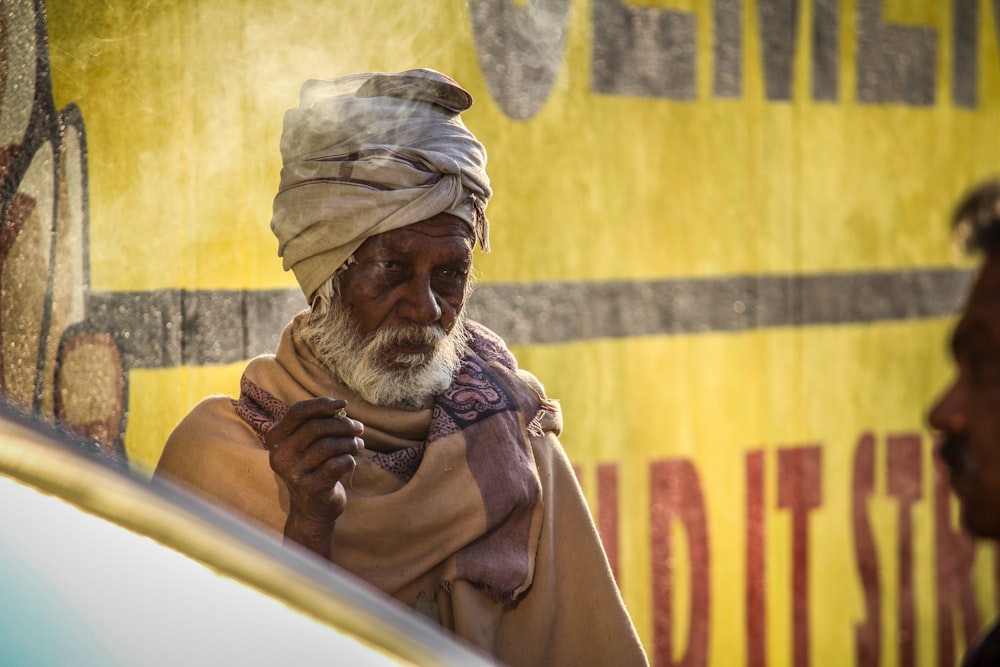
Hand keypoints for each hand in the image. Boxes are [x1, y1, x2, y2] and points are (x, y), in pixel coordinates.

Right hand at [264, 397, 363, 554]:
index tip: (343, 404)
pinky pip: (336, 465)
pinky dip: (349, 460)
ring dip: (350, 442)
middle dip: (343, 425)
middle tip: (359, 429)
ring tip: (358, 445)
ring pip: (328, 445)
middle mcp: (280, 455)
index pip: (297, 411)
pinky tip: (351, 462)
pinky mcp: (310, 488)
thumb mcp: (309, 444)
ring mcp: (293, 473)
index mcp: (276, 439)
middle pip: (317, 427)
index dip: (322, 404)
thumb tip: (340, 407)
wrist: (312, 508)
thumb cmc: (315, 467)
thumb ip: (319, 423)